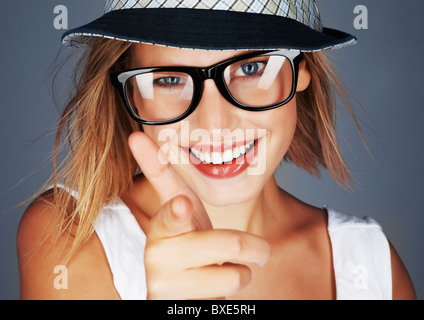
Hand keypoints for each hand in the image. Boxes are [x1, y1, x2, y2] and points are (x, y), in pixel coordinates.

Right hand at [129, 132, 270, 299]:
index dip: (178, 212)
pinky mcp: (176, 307)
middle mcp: (158, 256)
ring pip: (234, 275)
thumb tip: (134, 135)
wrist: (177, 289)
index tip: (183, 206)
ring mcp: (165, 286)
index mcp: (162, 225)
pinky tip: (212, 291)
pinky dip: (231, 291)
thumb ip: (163, 176)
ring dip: (241, 272)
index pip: (170, 215)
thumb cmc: (186, 242)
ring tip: (222, 269)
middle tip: (260, 250)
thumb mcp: (181, 210)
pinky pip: (227, 298)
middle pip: (228, 244)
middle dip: (254, 248)